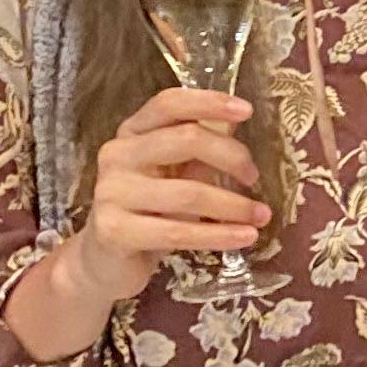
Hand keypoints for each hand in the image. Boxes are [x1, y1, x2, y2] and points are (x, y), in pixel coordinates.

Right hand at [61, 86, 267, 307]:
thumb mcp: (173, 175)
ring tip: (261, 216)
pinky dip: (218, 235)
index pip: (169, 104)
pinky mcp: (114, 231)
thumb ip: (198, 150)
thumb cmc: (147, 213)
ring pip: (189, 192)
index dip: (208, 102)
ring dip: (234, 206)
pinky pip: (178, 232)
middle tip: (254, 177)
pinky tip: (245, 237)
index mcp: (132, 132)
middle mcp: (117, 155)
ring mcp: (111, 193)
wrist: (105, 263)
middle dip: (231, 156)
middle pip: (186, 139)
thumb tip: (234, 121)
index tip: (246, 110)